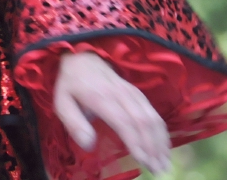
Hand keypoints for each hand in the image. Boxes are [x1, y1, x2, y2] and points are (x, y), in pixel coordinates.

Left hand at [54, 51, 170, 175]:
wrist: (82, 58)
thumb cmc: (71, 85)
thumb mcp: (62, 103)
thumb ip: (74, 124)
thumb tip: (89, 145)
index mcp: (100, 97)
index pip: (124, 121)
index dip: (136, 142)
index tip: (144, 161)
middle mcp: (120, 94)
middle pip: (143, 122)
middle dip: (153, 147)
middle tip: (159, 169)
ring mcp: (132, 92)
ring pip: (152, 117)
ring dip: (160, 141)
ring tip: (164, 163)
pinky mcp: (138, 93)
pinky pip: (154, 112)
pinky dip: (162, 131)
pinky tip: (164, 146)